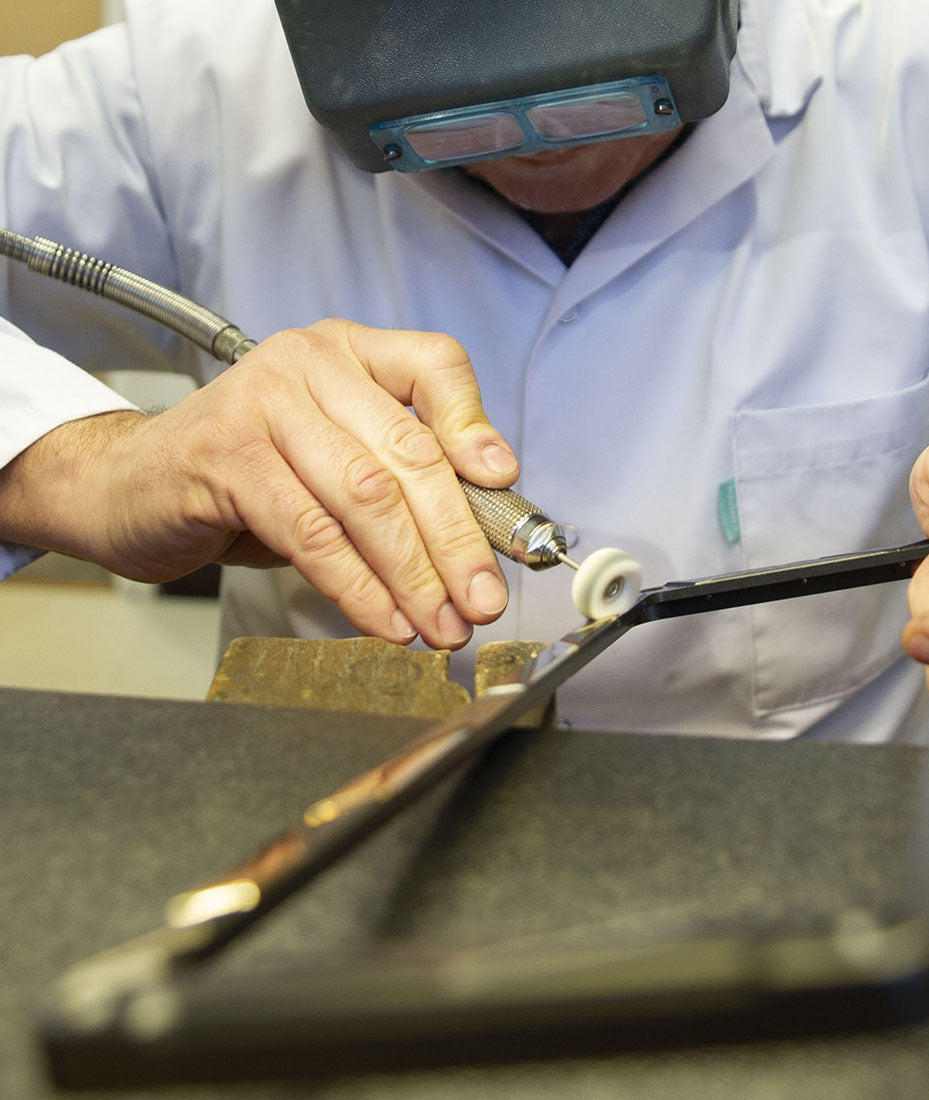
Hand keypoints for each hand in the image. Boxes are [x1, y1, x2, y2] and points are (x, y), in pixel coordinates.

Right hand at [0, 320, 517, 648]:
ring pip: (365, 497)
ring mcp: (262, 403)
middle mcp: (309, 363)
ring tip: (441, 625)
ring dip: (414, 575)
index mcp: (350, 353)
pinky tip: (385, 621)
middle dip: (457, 538)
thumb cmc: (250, 477)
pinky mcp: (226, 457)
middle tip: (483, 599)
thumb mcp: (338, 462)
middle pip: (408, 451)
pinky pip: (311, 533)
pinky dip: (358, 587)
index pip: (436, 366)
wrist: (131, 485)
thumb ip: (403, 480)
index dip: (476, 427)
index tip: (505, 486)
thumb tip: (485, 538)